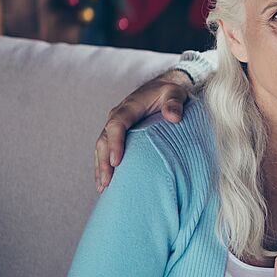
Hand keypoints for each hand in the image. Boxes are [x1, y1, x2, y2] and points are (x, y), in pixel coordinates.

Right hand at [95, 70, 191, 191]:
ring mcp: (115, 125)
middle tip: (107, 182)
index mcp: (130, 107)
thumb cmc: (170, 92)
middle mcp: (117, 116)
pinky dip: (103, 165)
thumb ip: (174, 103)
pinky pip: (106, 150)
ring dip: (100, 167)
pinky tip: (104, 183)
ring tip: (102, 187)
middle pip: (104, 139)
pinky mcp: (117, 134)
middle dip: (103, 161)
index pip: (117, 124)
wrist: (162, 88)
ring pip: (101, 147)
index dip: (115, 142)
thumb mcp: (175, 93)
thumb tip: (174, 117)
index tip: (117, 161)